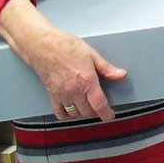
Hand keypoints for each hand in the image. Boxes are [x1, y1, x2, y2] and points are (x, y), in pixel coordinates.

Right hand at [0, 0, 126, 121]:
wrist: (43, 46)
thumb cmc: (66, 47)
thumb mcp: (92, 54)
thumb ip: (106, 68)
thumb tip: (120, 74)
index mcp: (87, 81)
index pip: (99, 105)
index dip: (106, 114)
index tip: (110, 116)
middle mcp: (74, 91)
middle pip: (88, 112)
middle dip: (96, 112)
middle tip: (100, 108)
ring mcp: (62, 94)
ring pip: (75, 113)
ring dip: (83, 113)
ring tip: (88, 108)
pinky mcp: (52, 94)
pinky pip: (59, 112)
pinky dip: (67, 115)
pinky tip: (71, 111)